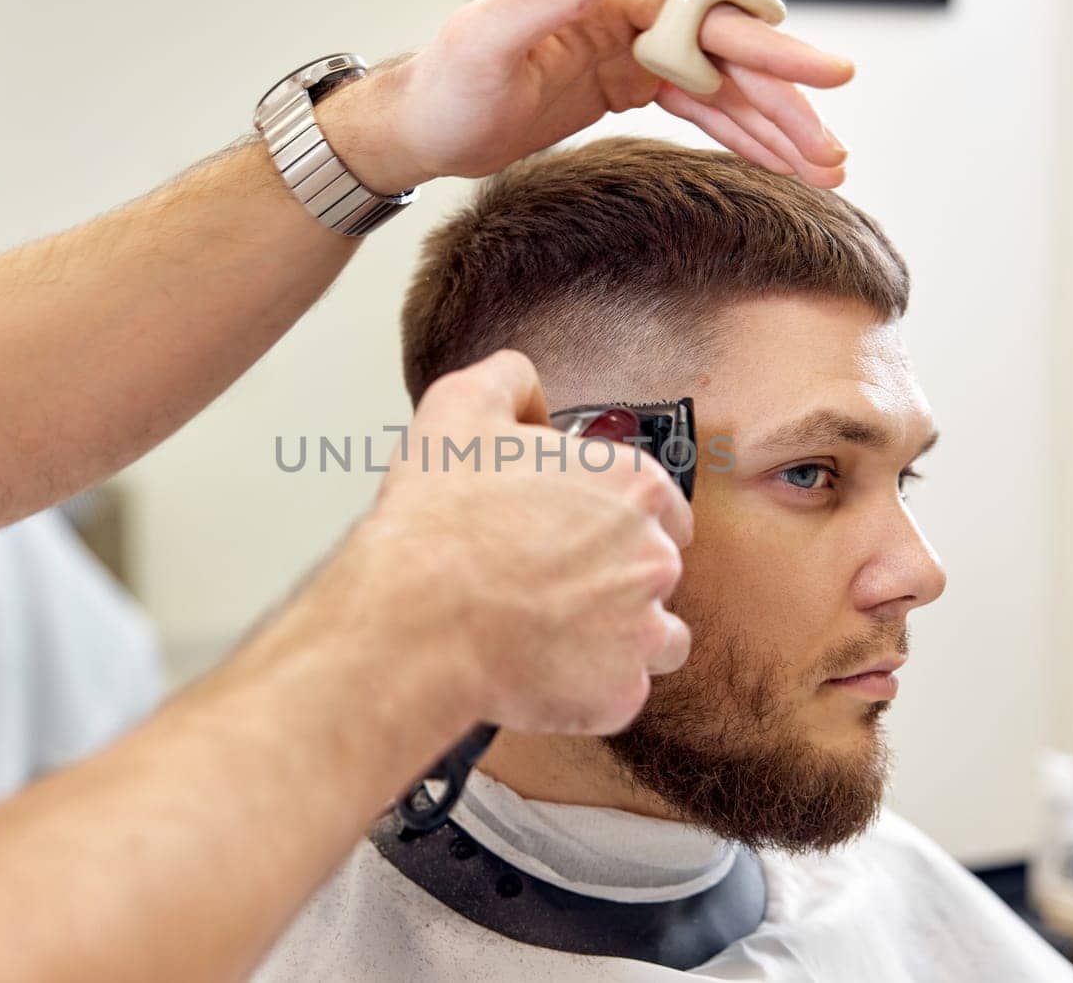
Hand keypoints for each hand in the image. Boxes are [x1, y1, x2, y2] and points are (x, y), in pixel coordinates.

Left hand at [322, 0, 852, 194]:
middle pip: (729, 59)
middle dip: (786, 105)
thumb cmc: (445, 82)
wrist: (422, 128)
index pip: (708, 21)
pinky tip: (775, 165)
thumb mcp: (491, 37)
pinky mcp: (626, 89)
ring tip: (823, 172)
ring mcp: (633, 55)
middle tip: (832, 153)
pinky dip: (736, 137)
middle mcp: (631, 19)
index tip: (825, 74)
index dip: (770, 50)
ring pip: (722, 91)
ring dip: (772, 130)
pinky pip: (696, 112)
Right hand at [357, 350, 692, 736]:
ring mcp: (643, 630)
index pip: (656, 499)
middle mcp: (654, 556)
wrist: (415, 620)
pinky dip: (588, 687)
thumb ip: (510, 379)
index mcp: (632, 484)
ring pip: (656, 635)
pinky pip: (621, 692)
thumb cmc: (437, 524)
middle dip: (614, 574)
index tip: (572, 529)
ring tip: (555, 632)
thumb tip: (530, 393)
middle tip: (550, 581)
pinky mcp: (620, 692)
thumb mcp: (459, 406)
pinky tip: (541, 669)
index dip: (610, 513)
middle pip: (657, 566)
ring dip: (618, 634)